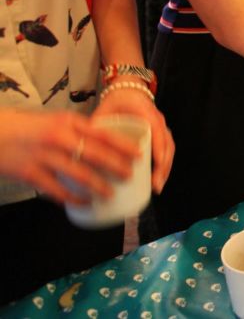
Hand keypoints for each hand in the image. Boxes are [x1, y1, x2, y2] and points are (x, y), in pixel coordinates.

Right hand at [0, 108, 139, 203]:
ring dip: (98, 186)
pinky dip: (71, 198)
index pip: (103, 133)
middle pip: (96, 155)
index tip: (139, 154)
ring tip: (110, 193)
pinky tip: (82, 202)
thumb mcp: (53, 121)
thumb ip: (75, 131)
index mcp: (68, 122)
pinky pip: (56, 190)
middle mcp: (59, 138)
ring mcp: (44, 156)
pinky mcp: (30, 173)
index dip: (123, 145)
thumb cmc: (25, 127)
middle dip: (117, 167)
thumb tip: (101, 142)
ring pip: (79, 175)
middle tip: (130, 176)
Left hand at [94, 88, 174, 192]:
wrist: (127, 92)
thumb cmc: (115, 104)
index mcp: (145, 111)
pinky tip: (158, 179)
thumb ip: (95, 129)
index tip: (155, 165)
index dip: (158, 148)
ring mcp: (161, 127)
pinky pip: (167, 149)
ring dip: (165, 168)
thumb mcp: (104, 112)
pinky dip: (164, 165)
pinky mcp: (160, 134)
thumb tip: (80, 153)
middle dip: (163, 166)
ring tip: (157, 186)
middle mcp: (158, 119)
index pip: (157, 130)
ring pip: (169, 148)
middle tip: (156, 185)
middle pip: (167, 144)